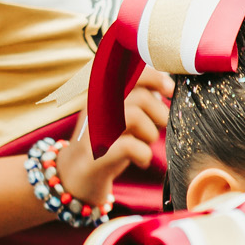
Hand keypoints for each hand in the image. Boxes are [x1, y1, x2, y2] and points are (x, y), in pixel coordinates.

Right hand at [57, 68, 169, 205]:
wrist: (75, 174)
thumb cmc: (106, 140)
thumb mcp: (119, 112)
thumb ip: (139, 96)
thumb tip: (167, 85)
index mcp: (100, 89)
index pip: (131, 70)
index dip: (156, 78)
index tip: (169, 90)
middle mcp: (94, 103)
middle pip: (140, 96)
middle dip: (158, 114)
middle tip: (157, 127)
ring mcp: (93, 126)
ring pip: (135, 117)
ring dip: (150, 135)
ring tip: (144, 144)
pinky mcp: (97, 151)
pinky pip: (134, 146)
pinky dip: (144, 155)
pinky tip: (140, 160)